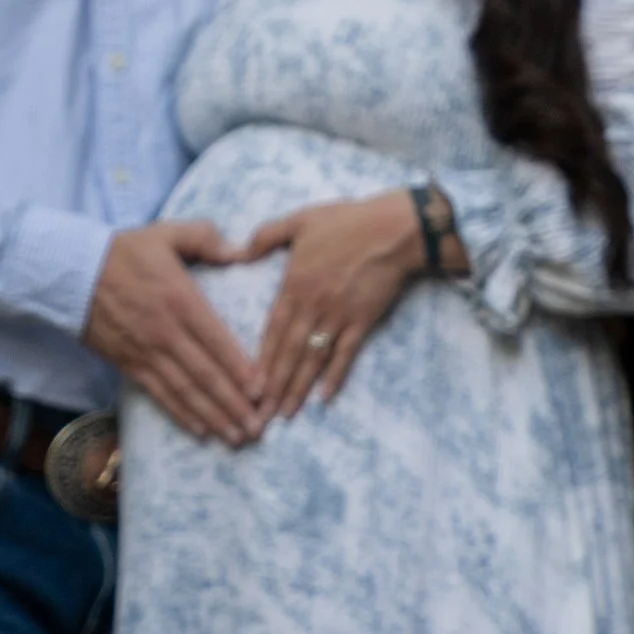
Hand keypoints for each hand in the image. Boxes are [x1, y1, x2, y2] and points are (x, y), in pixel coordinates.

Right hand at [82, 220, 259, 445]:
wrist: (69, 271)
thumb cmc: (122, 251)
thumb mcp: (165, 233)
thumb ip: (205, 238)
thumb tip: (239, 251)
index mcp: (181, 300)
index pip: (217, 341)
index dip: (241, 369)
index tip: (262, 392)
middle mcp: (167, 332)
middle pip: (205, 375)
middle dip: (233, 405)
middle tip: (258, 429)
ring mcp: (146, 352)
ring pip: (185, 391)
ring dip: (212, 417)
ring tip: (236, 438)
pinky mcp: (128, 364)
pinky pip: (159, 394)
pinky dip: (180, 415)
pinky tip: (201, 431)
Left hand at [240, 192, 425, 418]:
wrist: (393, 229)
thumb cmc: (347, 221)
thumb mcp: (300, 219)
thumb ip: (267, 235)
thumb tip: (241, 252)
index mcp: (294, 284)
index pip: (272, 329)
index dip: (260, 359)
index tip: (248, 385)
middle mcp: (312, 305)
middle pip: (288, 352)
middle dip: (274, 385)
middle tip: (260, 414)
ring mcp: (337, 316)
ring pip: (312, 358)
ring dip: (298, 387)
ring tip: (286, 413)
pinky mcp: (362, 321)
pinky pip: (345, 354)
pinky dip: (334, 376)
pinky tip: (323, 397)